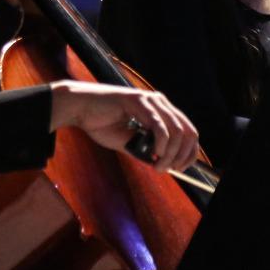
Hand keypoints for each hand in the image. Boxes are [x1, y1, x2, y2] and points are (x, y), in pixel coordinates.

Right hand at [48, 80, 199, 171]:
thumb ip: (146, 151)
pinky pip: (159, 126)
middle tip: (168, 169)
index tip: (181, 168)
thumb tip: (163, 165)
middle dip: (181, 155)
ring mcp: (150, 100)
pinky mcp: (139, 101)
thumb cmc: (101, 123)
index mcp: (161, 109)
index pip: (188, 130)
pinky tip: (154, 154)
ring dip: (170, 154)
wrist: (80, 108)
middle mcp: (160, 102)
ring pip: (175, 131)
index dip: (189, 152)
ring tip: (158, 166)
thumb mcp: (130, 142)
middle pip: (188, 132)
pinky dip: (160, 144)